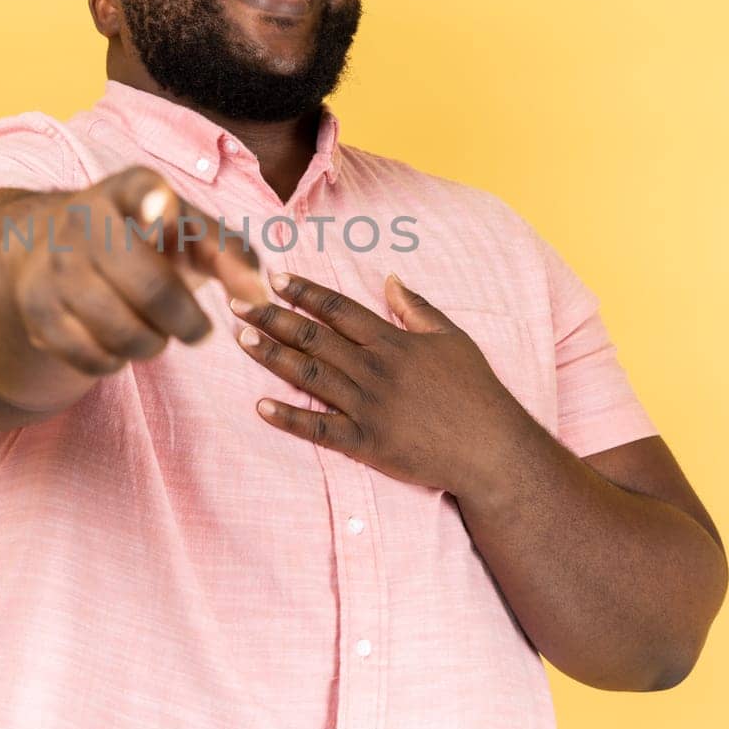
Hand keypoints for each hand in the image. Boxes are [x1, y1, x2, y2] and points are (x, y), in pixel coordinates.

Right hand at [4, 165, 268, 375]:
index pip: (141, 189)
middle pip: (149, 287)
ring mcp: (55, 265)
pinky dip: (116, 361)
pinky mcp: (37, 309)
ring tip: (156, 331)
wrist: (55, 246)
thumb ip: (232, 255)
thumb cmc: (144, 240)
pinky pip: (93, 357)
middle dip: (185, 321)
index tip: (161, 208)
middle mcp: (84, 220)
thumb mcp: (188, 232)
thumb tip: (261, 298)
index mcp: (129, 189)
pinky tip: (118, 341)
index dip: (152, 202)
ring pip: (122, 332)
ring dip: (153, 345)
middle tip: (198, 330)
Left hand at [230, 272, 533, 495]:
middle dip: (272, 318)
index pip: (338, 309)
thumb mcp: (452, 338)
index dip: (304, 292)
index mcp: (392, 342)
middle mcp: (375, 370)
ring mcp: (368, 408)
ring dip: (272, 356)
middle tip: (238, 303)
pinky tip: (260, 405)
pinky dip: (288, 418)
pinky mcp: (366, 443)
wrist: (490, 450)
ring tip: (240, 339)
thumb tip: (390, 279)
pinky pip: (319, 429)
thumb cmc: (476, 391)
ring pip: (309, 376)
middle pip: (313, 338)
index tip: (274, 278)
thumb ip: (417, 308)